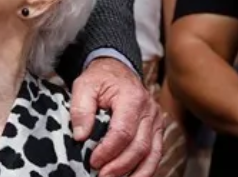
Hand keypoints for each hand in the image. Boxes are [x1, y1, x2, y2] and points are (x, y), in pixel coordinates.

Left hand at [70, 58, 163, 176]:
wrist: (118, 70)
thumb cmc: (101, 79)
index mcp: (132, 98)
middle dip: (120, 166)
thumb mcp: (84, 85)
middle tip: (101, 176)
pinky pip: (155, 155)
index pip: (123, 131)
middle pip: (139, 147)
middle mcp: (149, 111)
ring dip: (134, 173)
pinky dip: (144, 170)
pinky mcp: (157, 130)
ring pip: (152, 155)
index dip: (108, 150)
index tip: (93, 161)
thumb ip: (80, 108)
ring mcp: (156, 122)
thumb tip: (80, 136)